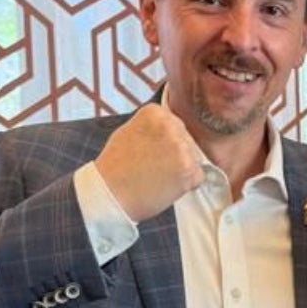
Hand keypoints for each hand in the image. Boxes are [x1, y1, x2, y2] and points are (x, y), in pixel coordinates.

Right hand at [94, 104, 204, 222]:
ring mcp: (182, 147)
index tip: (150, 151)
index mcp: (156, 112)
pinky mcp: (189, 169)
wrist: (109, 195)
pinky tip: (166, 186)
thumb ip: (152, 126)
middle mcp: (171, 125)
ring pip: (194, 157)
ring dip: (182, 168)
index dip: (165, 142)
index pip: (175, 124)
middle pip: (186, 139)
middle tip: (154, 167)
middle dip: (175, 154)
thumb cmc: (115, 167)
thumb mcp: (129, 131)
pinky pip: (198, 176)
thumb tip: (170, 126)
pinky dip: (186, 184)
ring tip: (158, 176)